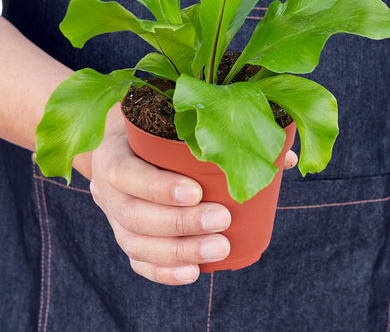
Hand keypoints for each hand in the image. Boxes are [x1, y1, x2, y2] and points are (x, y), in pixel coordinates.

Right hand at [86, 109, 297, 285]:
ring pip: (136, 243)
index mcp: (114, 151)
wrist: (121, 143)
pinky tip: (194, 272)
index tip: (197, 192)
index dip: (159, 188)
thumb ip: (220, 131)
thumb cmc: (154, 128)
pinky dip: (163, 272)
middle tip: (221, 221)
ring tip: (219, 248)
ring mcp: (112, 216)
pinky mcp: (124, 236)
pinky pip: (137, 261)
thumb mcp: (172, 119)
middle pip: (134, 214)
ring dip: (178, 251)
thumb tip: (283, 157)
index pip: (126, 173)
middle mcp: (107, 188)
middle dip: (179, 223)